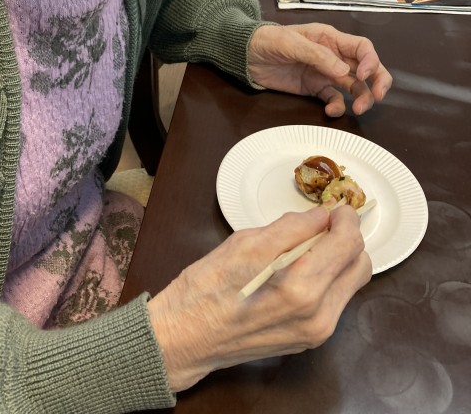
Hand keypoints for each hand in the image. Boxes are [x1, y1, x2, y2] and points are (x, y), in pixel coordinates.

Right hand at [148, 204, 370, 391]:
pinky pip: (336, 300)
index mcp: (302, 287)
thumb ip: (292, 227)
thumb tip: (323, 214)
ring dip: (339, 258)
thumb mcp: (246, 243)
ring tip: (308, 245)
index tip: (332, 206)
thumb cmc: (208, 286)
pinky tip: (301, 269)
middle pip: (360, 265)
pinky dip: (328, 278)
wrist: (186, 337)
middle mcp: (319, 315)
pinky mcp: (310, 340)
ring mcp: (316, 332)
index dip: (345, 218)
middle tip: (322, 223)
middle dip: (347, 238)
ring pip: (351, 283)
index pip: (349, 243)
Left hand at [247, 23, 391, 115]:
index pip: (362, 48)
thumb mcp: (293, 44)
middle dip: (377, 81)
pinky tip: (332, 111)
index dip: (370, 61)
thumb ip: (318, 56)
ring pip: (354, 86)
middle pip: (366, 68)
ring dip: (361, 98)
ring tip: (359, 110)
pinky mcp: (315, 88)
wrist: (247, 55)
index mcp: (331, 39)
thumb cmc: (270, 40)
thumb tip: (345, 72)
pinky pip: (334, 98)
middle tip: (379, 97)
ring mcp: (325, 74)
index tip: (364, 76)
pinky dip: (337, 106)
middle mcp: (334, 56)